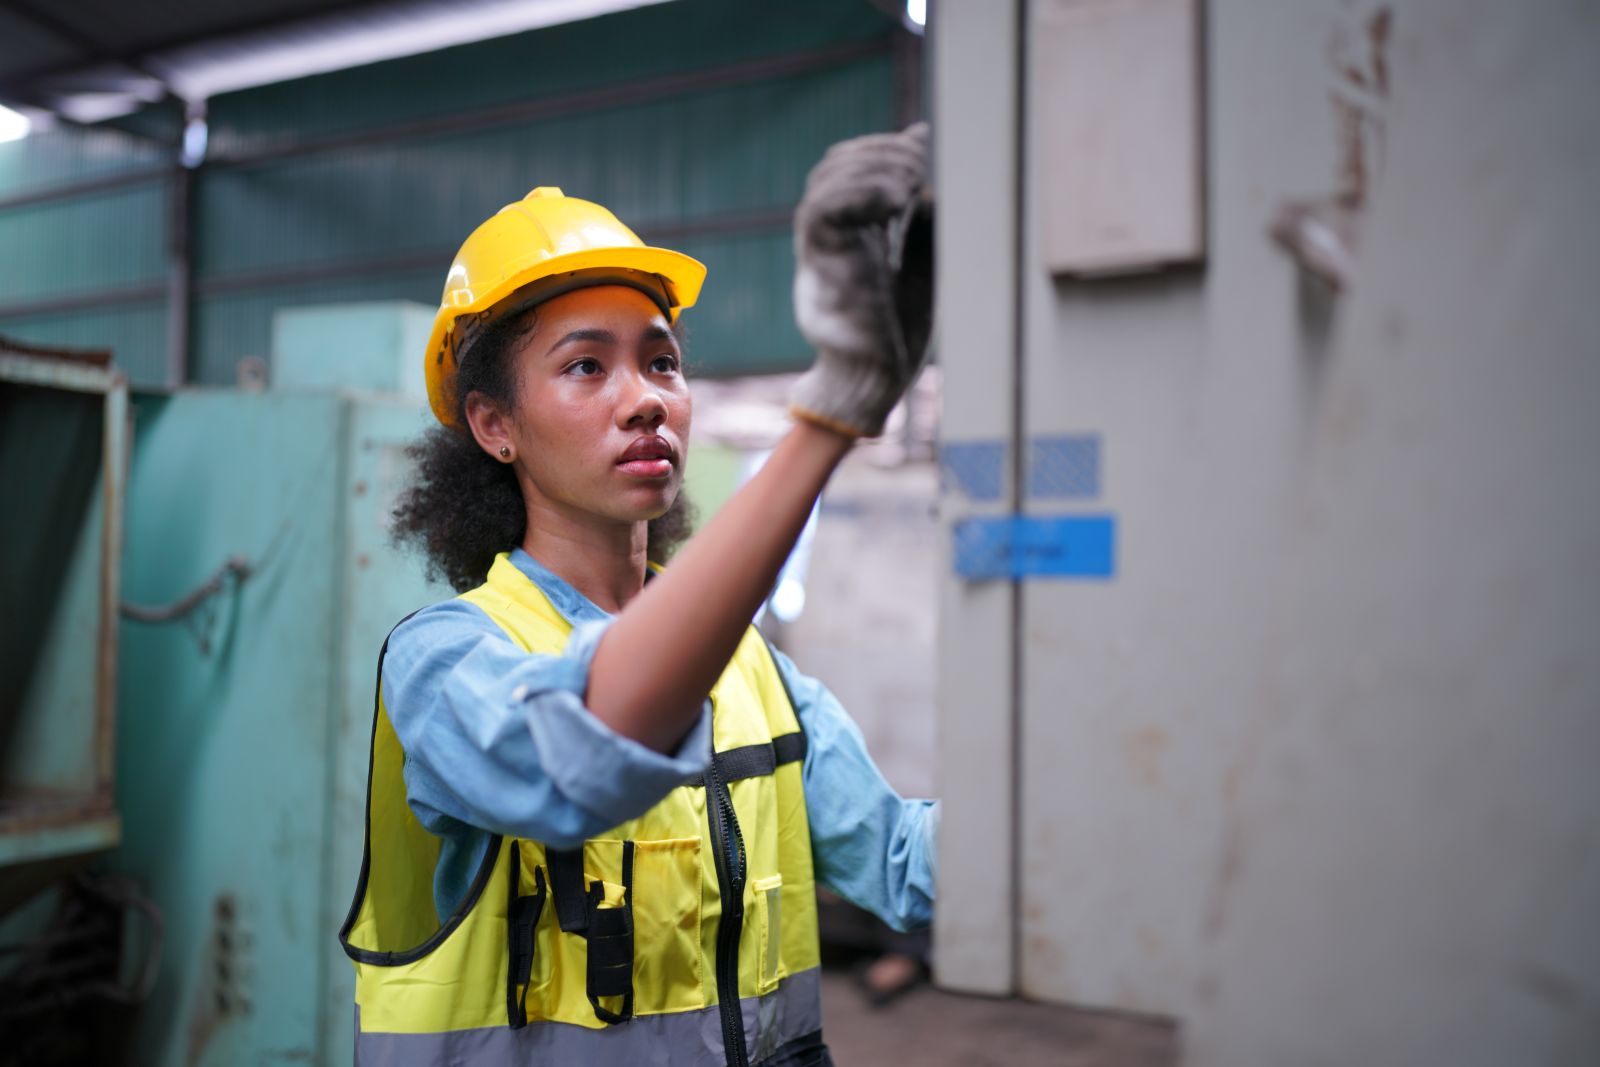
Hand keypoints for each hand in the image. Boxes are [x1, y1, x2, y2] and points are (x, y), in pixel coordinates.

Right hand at [790, 122, 934, 437]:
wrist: (874, 377)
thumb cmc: (894, 335)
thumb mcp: (920, 270)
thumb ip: (920, 229)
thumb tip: (927, 189)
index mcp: (848, 236)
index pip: (849, 171)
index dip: (882, 148)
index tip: (920, 141)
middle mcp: (828, 237)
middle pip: (835, 166)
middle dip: (880, 150)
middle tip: (919, 159)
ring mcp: (820, 248)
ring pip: (827, 180)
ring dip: (874, 166)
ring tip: (910, 180)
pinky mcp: (821, 262)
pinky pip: (825, 209)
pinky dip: (861, 191)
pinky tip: (897, 198)